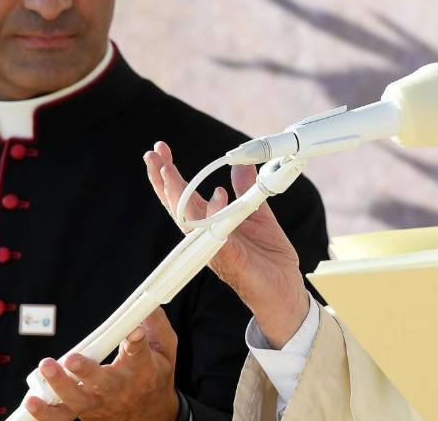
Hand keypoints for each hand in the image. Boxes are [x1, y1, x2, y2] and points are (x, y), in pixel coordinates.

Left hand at [22, 309, 179, 420]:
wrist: (149, 414)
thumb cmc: (155, 375)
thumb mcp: (166, 349)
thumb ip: (156, 326)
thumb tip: (146, 304)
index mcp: (143, 371)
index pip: (140, 354)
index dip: (136, 342)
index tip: (133, 331)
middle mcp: (119, 389)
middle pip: (101, 382)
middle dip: (86, 371)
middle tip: (72, 358)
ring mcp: (98, 403)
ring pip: (76, 399)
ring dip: (59, 384)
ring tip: (47, 366)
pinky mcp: (83, 413)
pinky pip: (60, 417)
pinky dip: (45, 411)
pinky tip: (32, 400)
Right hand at [144, 141, 309, 346]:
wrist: (284, 287)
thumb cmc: (266, 255)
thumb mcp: (257, 214)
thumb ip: (247, 189)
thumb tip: (240, 165)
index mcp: (209, 224)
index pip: (183, 197)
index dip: (170, 175)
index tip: (161, 151)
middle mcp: (205, 237)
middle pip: (177, 207)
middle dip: (162, 181)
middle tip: (152, 155)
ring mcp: (214, 249)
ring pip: (188, 221)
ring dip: (178, 196)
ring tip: (167, 171)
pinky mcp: (231, 259)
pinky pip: (218, 236)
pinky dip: (216, 216)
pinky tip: (217, 195)